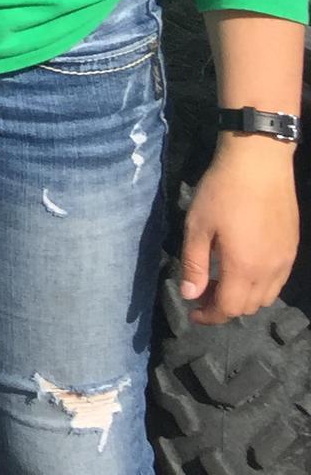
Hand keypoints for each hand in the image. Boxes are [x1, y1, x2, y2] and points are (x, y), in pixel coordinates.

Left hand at [180, 138, 299, 323]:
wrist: (259, 164)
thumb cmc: (222, 192)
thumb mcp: (197, 226)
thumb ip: (194, 264)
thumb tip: (190, 295)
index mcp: (243, 268)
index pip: (228, 308)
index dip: (209, 316)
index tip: (193, 312)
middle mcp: (269, 271)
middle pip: (248, 306)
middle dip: (224, 307)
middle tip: (202, 293)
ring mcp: (285, 261)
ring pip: (266, 296)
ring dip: (243, 297)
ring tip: (221, 281)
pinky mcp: (292, 249)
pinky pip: (277, 281)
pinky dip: (259, 285)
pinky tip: (242, 267)